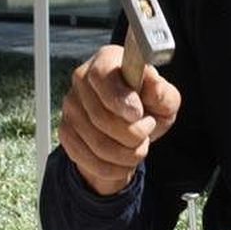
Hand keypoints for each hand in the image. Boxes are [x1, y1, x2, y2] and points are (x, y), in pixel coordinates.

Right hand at [57, 43, 179, 195]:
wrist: (132, 128)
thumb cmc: (149, 106)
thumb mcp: (165, 99)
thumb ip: (162, 92)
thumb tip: (153, 84)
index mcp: (107, 61)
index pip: (102, 77)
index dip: (119, 98)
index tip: (137, 114)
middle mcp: (82, 80)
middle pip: (101, 117)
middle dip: (133, 133)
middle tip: (148, 130)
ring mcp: (70, 106)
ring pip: (97, 143)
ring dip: (127, 153)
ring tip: (140, 146)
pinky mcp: (66, 131)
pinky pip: (88, 159)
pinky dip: (113, 168)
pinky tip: (125, 161)